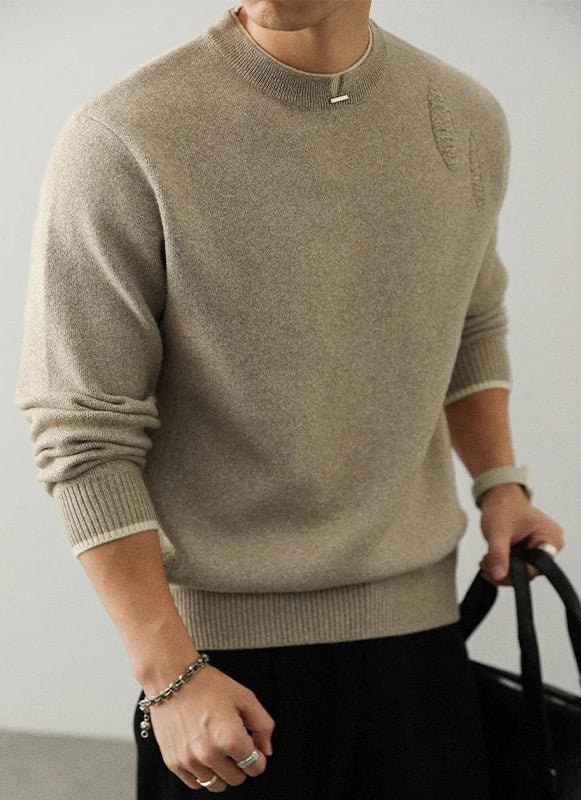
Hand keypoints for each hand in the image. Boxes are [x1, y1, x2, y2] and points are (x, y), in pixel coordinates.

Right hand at [144, 663, 275, 791]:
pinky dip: (202, 773)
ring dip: (221, 771)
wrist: (171, 678)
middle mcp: (210, 754)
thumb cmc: (207, 685)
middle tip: (234, 744)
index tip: (252, 747)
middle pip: (237, 779)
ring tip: (217, 748)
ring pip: (216, 785)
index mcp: (230, 738)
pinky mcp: (173, 763)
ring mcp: (190, 761)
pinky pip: (195, 783)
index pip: (255, 767)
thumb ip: (263, 725)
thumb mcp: (245, 697)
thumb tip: (266, 750)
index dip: (258, 757)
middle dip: (240, 764)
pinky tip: (203, 753)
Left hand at [478, 484, 564, 585]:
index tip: (495, 572)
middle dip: (505, 571)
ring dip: (503, 568)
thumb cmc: (503, 507)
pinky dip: (504, 564)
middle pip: (529, 570)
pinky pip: (519, 564)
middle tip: (486, 566)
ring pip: (522, 569)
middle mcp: (550, 543)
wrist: (498, 496)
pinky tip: (490, 560)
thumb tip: (498, 574)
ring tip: (486, 562)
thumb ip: (498, 553)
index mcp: (550, 537)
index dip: (514, 573)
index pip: (535, 567)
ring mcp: (540, 546)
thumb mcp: (498, 531)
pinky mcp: (531, 548)